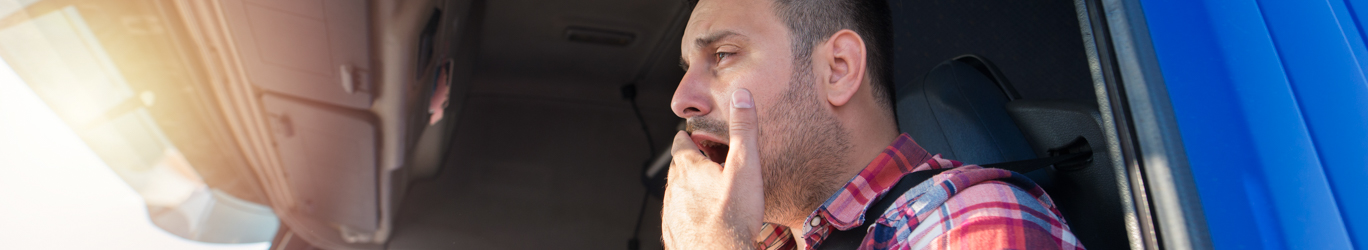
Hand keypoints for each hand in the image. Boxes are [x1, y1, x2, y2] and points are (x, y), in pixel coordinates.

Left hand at [661, 89, 764, 249]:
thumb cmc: (733, 218)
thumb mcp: (745, 167)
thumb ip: (743, 130)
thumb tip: (741, 97)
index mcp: (687, 167)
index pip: (681, 141)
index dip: (693, 137)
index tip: (702, 138)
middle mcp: (673, 188)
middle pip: (679, 166)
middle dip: (695, 163)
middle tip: (714, 165)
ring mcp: (671, 211)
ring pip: (678, 192)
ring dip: (692, 189)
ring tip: (714, 193)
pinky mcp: (673, 232)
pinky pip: (679, 215)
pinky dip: (691, 212)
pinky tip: (707, 217)